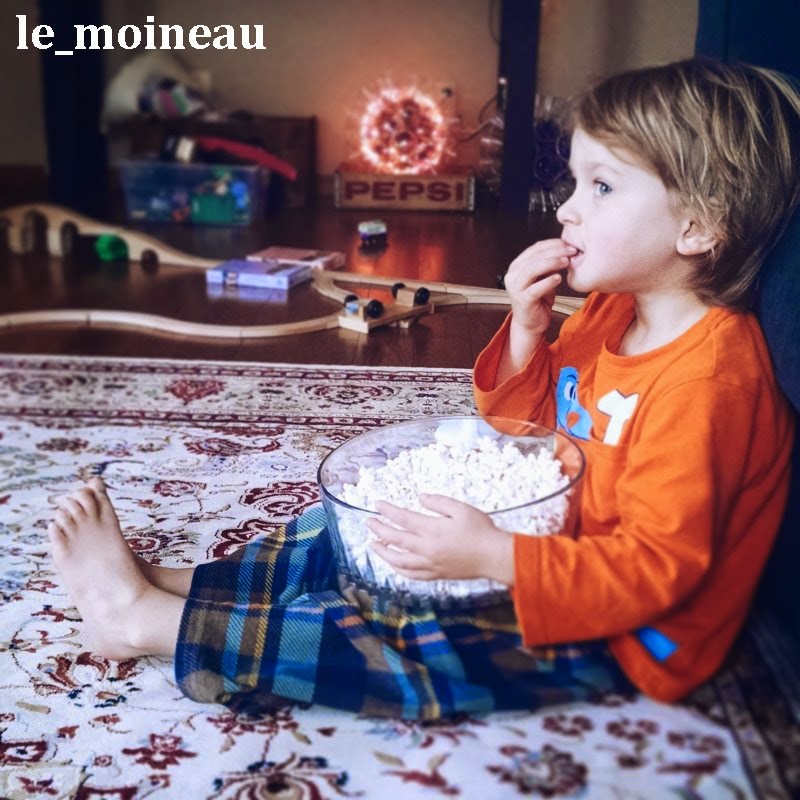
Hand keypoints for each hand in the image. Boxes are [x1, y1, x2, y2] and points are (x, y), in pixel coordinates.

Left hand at [366, 494, 514, 583]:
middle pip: (396, 539)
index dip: (388, 511)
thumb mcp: (461, 508)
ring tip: (373, 544)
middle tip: (369, 522)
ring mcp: (430, 564)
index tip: (378, 504)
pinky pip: (411, 574)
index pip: (403, 519)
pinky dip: (399, 569)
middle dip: (379, 529)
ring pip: (399, 560)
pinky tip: (394, 564)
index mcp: (432, 530)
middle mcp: (427, 549)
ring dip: (383, 552)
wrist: (494, 557)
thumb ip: (438, 502)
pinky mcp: (436, 574)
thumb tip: (420, 498)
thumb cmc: (481, 530)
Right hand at [504, 238, 575, 338]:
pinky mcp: (522, 300)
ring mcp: (515, 288)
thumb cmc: (539, 299)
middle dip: (555, 251)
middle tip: (572, 251)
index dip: (553, 244)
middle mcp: (512, 275)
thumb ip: (550, 264)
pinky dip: (548, 282)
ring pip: (532, 269)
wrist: (530, 324)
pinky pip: (535, 289)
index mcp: (517, 266)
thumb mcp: (544, 277)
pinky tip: (559, 278)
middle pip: (534, 257)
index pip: (535, 248)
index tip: (570, 243)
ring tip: (567, 261)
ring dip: (551, 263)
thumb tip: (566, 250)